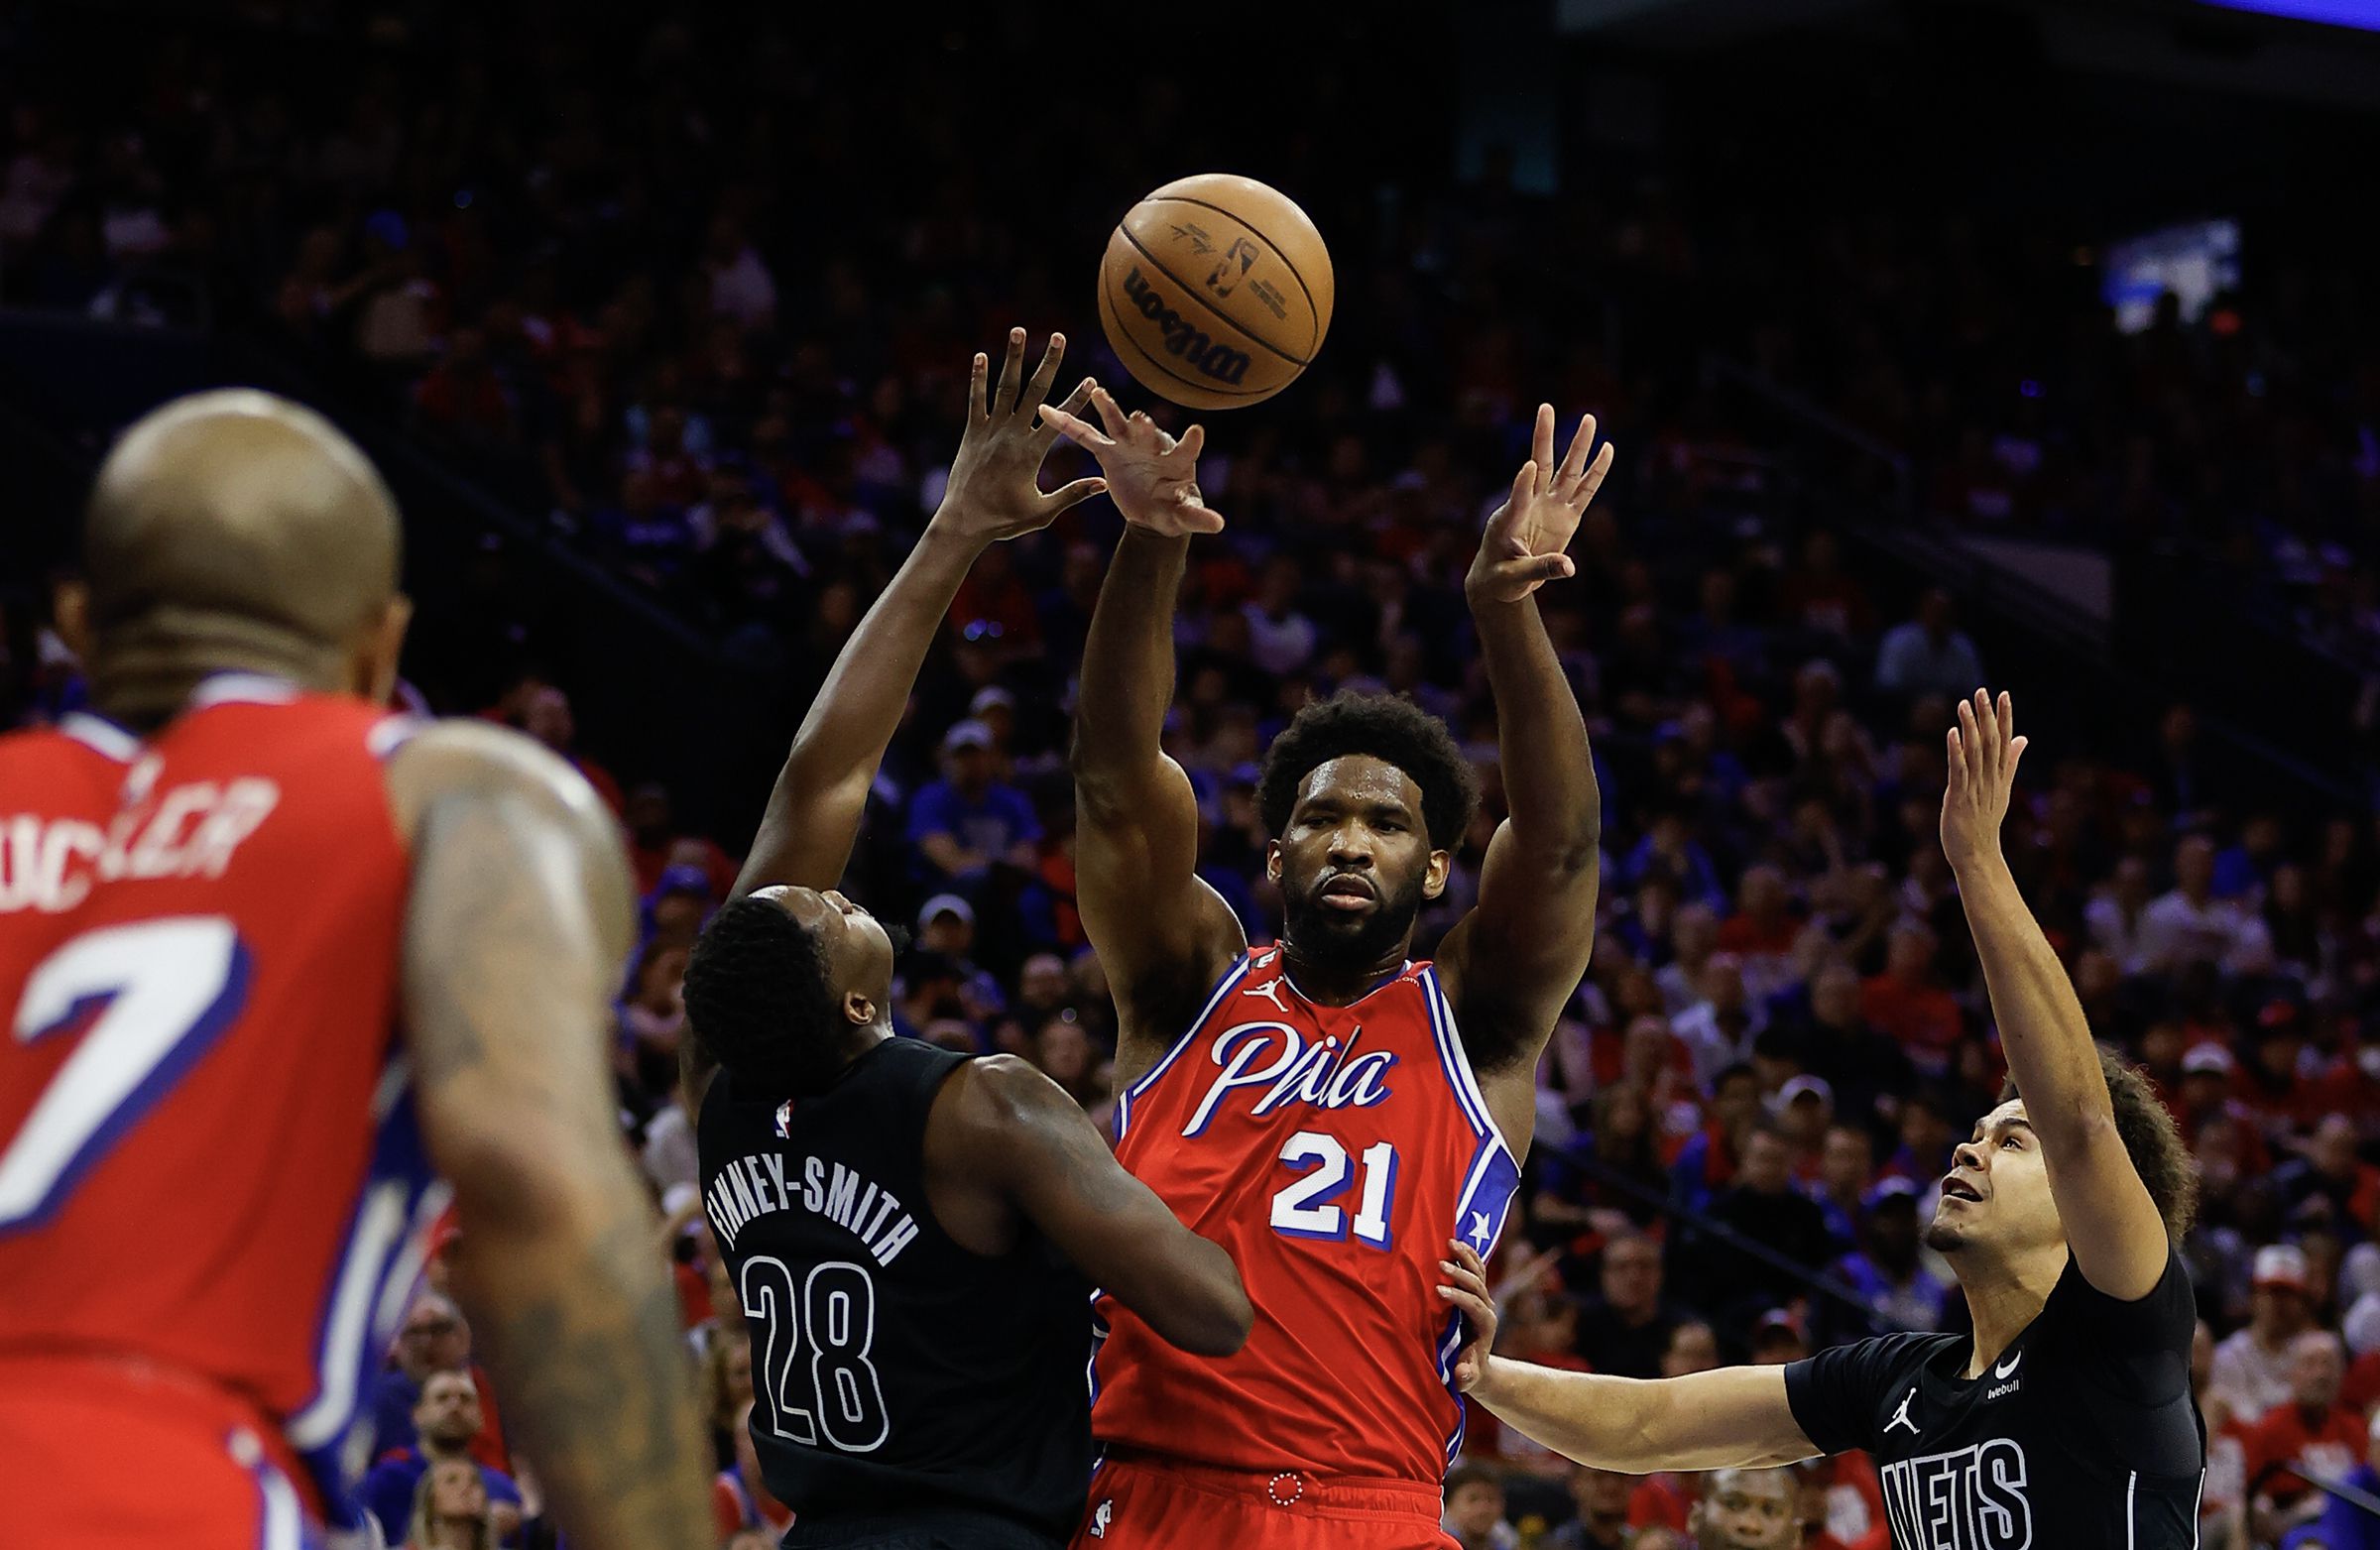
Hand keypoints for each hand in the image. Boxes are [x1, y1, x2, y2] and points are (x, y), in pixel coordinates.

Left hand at [931, 328, 1106, 544]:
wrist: (963, 522)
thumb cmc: (1005, 520)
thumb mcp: (1043, 512)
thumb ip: (1072, 494)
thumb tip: (1104, 484)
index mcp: (1031, 453)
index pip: (1060, 419)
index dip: (1078, 397)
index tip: (1092, 378)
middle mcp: (1011, 436)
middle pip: (1035, 391)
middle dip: (1049, 362)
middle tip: (1059, 337)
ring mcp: (990, 432)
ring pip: (1005, 388)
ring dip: (1013, 358)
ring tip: (1018, 330)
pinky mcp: (972, 433)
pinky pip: (976, 400)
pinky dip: (979, 378)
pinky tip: (981, 356)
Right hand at [1037, 386, 1223, 536]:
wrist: (1153, 512)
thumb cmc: (1174, 510)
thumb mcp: (1185, 516)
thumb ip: (1198, 517)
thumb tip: (1219, 524)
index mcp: (1178, 460)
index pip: (1187, 447)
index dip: (1191, 440)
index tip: (1196, 432)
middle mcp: (1154, 445)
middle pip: (1148, 432)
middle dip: (1143, 426)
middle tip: (1140, 419)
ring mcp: (1129, 445)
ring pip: (1118, 423)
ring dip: (1109, 409)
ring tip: (1098, 394)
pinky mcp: (1108, 451)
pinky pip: (1086, 436)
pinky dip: (1068, 424)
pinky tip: (1048, 410)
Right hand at [1437, 1239, 1499, 1393]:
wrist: (1477, 1367)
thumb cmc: (1467, 1374)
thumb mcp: (1466, 1379)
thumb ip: (1466, 1377)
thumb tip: (1463, 1373)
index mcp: (1485, 1326)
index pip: (1475, 1306)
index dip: (1459, 1298)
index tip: (1438, 1291)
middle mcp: (1488, 1309)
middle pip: (1478, 1286)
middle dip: (1460, 1274)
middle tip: (1440, 1264)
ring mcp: (1484, 1299)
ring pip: (1479, 1273)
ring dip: (1465, 1258)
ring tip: (1450, 1242)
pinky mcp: (1478, 1293)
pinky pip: (1477, 1269)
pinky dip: (1468, 1255)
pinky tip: (1456, 1242)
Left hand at [1468, 403, 1613, 605]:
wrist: (1501, 580)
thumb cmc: (1500, 578)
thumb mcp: (1514, 578)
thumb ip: (1541, 569)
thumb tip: (1570, 567)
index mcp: (1508, 520)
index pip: (1517, 498)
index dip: (1522, 483)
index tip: (1528, 467)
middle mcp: (1530, 505)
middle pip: (1540, 466)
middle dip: (1543, 438)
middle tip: (1546, 408)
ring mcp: (1550, 508)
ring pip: (1566, 472)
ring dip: (1577, 447)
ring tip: (1589, 418)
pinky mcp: (1566, 517)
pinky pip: (1585, 491)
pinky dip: (1597, 472)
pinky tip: (1607, 449)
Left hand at [1941, 689, 2027, 872]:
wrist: (1977, 853)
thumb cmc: (1985, 820)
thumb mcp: (2001, 788)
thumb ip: (2010, 761)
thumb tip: (2022, 738)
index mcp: (2000, 775)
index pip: (2006, 741)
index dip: (2005, 717)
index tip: (2004, 694)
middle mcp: (1991, 779)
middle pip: (1992, 742)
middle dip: (1988, 716)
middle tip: (1983, 691)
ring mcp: (1976, 788)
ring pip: (1975, 752)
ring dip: (1970, 727)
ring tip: (1964, 704)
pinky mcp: (1960, 797)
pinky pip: (1958, 771)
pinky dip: (1955, 751)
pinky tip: (1951, 733)